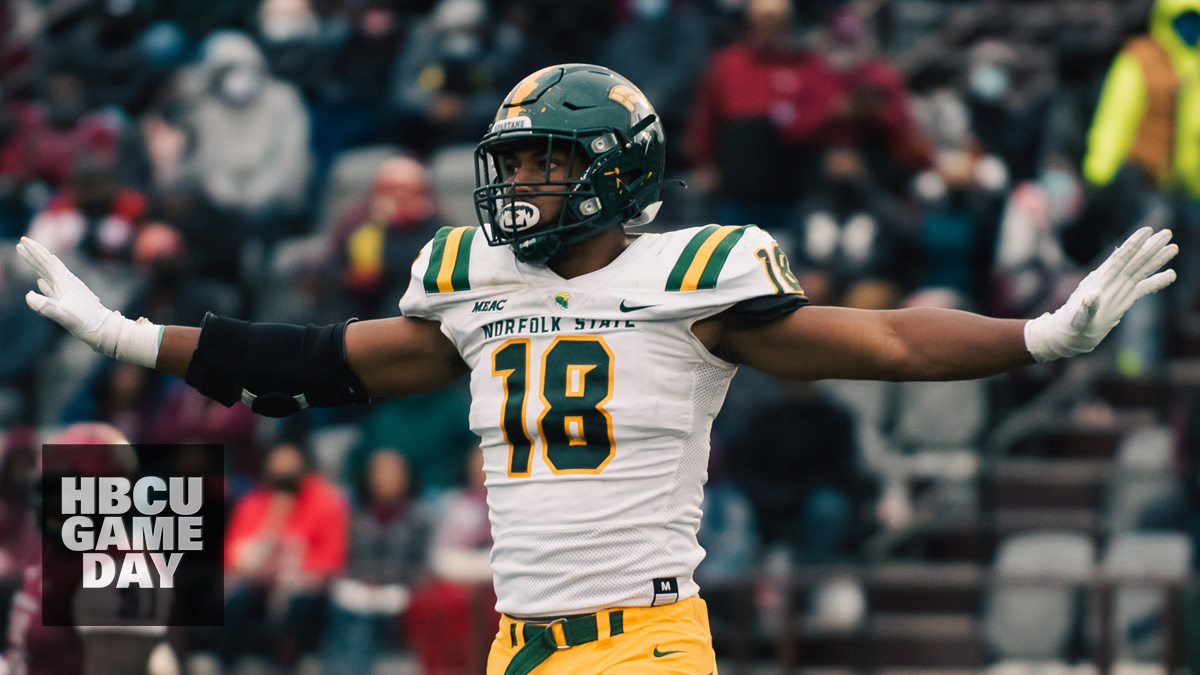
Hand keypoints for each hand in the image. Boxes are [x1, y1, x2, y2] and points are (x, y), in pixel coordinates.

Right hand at [15, 237, 160, 367]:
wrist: (107, 332)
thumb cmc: (89, 325)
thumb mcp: (66, 316)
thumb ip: (48, 307)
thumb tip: (28, 296)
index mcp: (66, 283)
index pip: (47, 262)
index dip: (35, 252)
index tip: (23, 241)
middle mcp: (68, 284)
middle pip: (47, 265)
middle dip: (34, 254)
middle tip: (20, 244)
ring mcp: (69, 293)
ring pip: (50, 275)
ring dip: (37, 266)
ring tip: (28, 258)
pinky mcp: (70, 302)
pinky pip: (54, 288)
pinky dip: (45, 283)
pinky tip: (40, 283)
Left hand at [1024, 226, 1177, 361]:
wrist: (1071, 335)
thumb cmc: (1072, 326)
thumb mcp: (1078, 319)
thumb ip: (1086, 308)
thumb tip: (1092, 295)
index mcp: (1100, 281)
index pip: (1120, 259)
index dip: (1133, 244)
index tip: (1147, 230)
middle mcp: (1111, 281)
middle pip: (1134, 261)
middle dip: (1150, 247)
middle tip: (1168, 233)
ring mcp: (1118, 289)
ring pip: (1140, 271)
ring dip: (1156, 260)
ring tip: (1173, 248)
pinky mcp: (1123, 299)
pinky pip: (1143, 288)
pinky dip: (1156, 282)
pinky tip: (1171, 275)